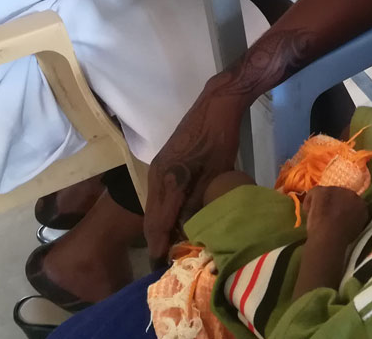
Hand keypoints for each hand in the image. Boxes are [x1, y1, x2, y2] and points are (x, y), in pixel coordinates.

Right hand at [144, 88, 247, 261]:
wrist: (216, 104)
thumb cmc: (220, 138)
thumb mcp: (215, 175)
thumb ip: (198, 203)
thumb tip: (188, 229)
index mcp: (168, 180)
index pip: (158, 222)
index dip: (158, 245)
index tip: (160, 266)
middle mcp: (156, 175)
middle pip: (151, 215)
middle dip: (156, 238)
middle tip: (164, 261)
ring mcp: (158, 166)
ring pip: (154, 204)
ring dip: (159, 224)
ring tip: (170, 244)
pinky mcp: (164, 161)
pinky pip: (159, 192)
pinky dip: (163, 208)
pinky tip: (176, 217)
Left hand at [302, 186, 368, 243]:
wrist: (330, 235)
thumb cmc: (342, 237)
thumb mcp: (355, 230)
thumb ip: (353, 219)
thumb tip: (347, 217)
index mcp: (361, 204)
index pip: (353, 202)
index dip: (344, 208)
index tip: (339, 217)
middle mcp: (351, 194)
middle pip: (341, 195)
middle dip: (334, 203)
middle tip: (328, 214)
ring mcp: (336, 190)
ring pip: (328, 193)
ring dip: (323, 202)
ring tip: (318, 214)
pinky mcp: (323, 190)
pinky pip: (315, 192)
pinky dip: (310, 201)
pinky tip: (307, 211)